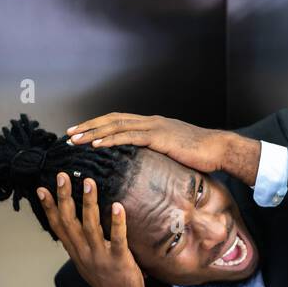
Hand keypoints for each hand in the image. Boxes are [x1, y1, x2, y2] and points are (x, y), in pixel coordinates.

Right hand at [37, 173, 145, 286]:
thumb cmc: (107, 282)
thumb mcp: (87, 262)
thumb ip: (81, 244)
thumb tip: (78, 226)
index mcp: (76, 251)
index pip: (58, 226)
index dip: (49, 207)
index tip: (41, 188)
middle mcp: (84, 252)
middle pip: (70, 222)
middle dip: (64, 198)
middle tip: (62, 176)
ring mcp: (101, 256)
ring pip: (91, 226)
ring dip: (89, 203)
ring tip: (89, 182)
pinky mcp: (119, 261)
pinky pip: (118, 239)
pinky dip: (117, 222)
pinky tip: (118, 206)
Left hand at [66, 112, 256, 181]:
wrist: (218, 150)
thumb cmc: (201, 155)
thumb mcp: (174, 154)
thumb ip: (159, 155)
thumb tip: (147, 166)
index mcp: (153, 124)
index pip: (119, 121)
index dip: (99, 126)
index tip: (82, 132)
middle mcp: (150, 121)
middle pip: (112, 120)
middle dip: (88, 126)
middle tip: (69, 133)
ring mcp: (153, 127)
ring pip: (115, 126)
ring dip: (93, 132)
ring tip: (75, 139)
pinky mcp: (158, 137)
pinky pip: (128, 137)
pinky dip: (109, 139)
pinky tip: (96, 144)